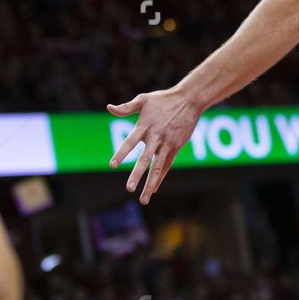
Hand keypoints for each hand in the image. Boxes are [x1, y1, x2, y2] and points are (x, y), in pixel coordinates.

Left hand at [108, 85, 202, 203]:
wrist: (189, 100)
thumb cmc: (163, 99)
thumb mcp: (144, 100)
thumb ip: (126, 108)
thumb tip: (109, 108)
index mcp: (145, 126)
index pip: (130, 142)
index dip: (121, 153)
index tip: (112, 165)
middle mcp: (155, 137)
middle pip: (145, 158)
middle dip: (137, 174)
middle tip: (129, 188)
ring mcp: (166, 143)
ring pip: (157, 167)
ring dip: (150, 184)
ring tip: (143, 199)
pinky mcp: (175, 147)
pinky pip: (166, 165)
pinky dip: (160, 178)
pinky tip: (153, 189)